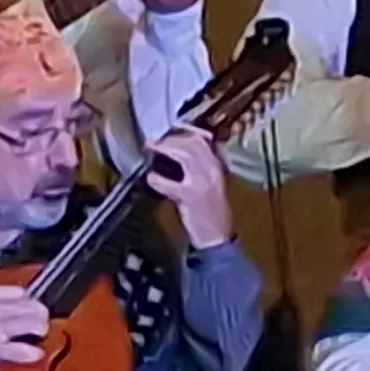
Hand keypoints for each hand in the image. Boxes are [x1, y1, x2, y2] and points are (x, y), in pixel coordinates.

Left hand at [145, 125, 236, 247]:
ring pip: (184, 155)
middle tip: (153, 141)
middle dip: (170, 139)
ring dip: (164, 150)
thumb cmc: (211, 212)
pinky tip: (151, 179)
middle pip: (192, 143)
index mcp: (218, 167)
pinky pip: (170, 183)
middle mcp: (213, 171)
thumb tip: (176, 149)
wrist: (217, 238)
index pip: (202, 140)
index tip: (167, 132)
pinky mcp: (190, 197)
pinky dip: (157, 180)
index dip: (182, 133)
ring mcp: (203, 183)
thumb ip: (198, 166)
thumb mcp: (210, 184)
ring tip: (151, 151)